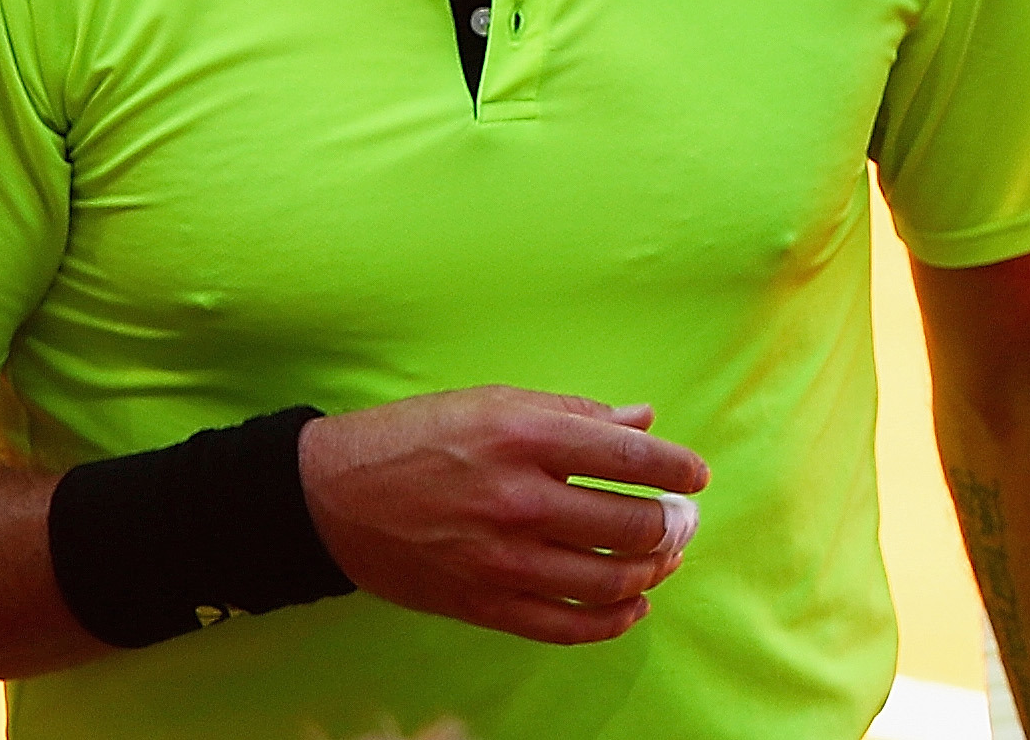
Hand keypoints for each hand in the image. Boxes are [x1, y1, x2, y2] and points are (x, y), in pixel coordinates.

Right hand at [297, 386, 708, 645]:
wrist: (333, 495)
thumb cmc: (418, 437)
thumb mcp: (495, 402)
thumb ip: (575, 415)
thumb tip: (644, 422)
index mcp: (524, 437)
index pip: (629, 459)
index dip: (677, 471)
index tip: (696, 476)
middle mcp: (517, 500)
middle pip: (629, 526)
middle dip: (673, 527)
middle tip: (684, 521)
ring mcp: (500, 560)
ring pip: (606, 582)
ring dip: (651, 574)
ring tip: (663, 559)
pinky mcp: (482, 604)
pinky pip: (566, 626)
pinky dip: (611, 622)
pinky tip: (632, 607)